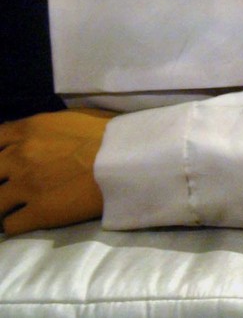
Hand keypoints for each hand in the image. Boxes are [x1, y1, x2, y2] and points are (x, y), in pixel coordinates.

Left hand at [0, 109, 111, 234]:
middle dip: (0, 182)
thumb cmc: (109, 133)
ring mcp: (26, 186)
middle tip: (12, 188)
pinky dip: (15, 225)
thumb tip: (28, 134)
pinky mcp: (39, 212)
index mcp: (27, 130)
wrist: (129, 157)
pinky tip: (26, 221)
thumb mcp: (71, 117)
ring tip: (15, 208)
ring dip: (3, 206)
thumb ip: (42, 126)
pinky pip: (10, 225)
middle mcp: (18, 156)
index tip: (7, 165)